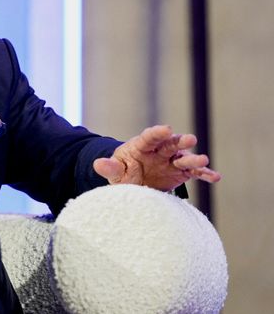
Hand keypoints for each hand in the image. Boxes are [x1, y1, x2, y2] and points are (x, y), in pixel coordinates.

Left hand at [93, 125, 220, 190]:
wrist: (134, 184)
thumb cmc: (123, 173)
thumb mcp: (115, 172)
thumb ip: (109, 168)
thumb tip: (97, 163)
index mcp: (141, 146)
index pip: (149, 137)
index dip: (157, 133)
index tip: (165, 129)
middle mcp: (159, 151)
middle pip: (170, 144)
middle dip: (179, 141)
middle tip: (189, 139)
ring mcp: (171, 161)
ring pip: (184, 158)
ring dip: (193, 159)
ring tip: (203, 160)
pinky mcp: (180, 173)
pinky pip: (194, 173)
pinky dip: (204, 174)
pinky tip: (215, 177)